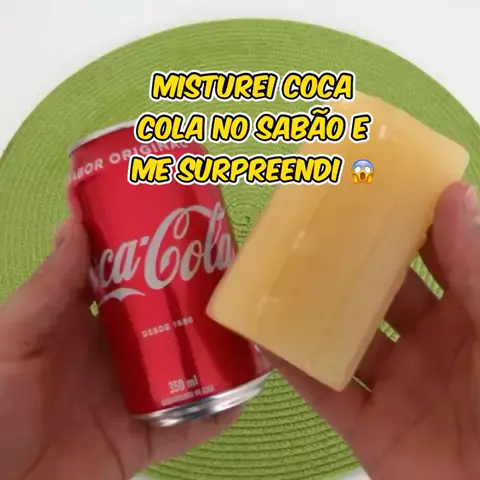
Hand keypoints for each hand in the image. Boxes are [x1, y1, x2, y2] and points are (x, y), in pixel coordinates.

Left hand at [0, 219, 237, 479]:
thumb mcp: (12, 339)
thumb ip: (48, 288)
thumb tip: (77, 223)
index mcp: (81, 322)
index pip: (124, 277)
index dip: (151, 252)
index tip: (183, 226)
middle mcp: (113, 352)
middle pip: (164, 318)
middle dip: (196, 297)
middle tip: (232, 272)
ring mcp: (132, 394)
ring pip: (184, 364)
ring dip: (216, 349)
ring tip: (248, 325)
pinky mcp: (144, 436)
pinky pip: (189, 423)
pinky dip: (218, 411)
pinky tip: (246, 391)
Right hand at [270, 182, 479, 479]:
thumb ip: (476, 270)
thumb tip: (456, 196)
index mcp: (470, 317)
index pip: (433, 257)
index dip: (405, 222)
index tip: (370, 188)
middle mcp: (430, 346)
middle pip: (379, 294)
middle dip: (349, 260)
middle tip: (310, 223)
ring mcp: (397, 387)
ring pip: (346, 338)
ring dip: (314, 309)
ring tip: (278, 269)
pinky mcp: (369, 427)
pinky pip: (324, 392)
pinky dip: (294, 365)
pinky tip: (264, 334)